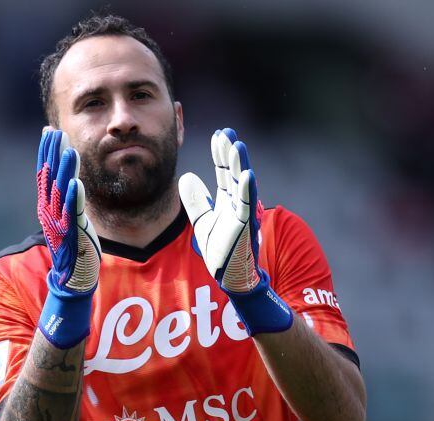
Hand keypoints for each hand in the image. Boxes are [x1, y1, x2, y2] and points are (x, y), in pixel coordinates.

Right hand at [35, 128, 101, 347]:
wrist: (74, 280)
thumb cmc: (75, 248)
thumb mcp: (69, 218)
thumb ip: (67, 198)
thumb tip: (68, 176)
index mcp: (47, 206)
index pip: (44, 173)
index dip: (46, 152)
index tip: (50, 131)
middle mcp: (49, 213)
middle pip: (48, 178)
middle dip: (52, 154)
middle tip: (56, 132)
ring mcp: (59, 224)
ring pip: (59, 193)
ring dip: (64, 170)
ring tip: (69, 149)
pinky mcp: (72, 236)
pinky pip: (71, 214)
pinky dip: (73, 198)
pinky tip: (76, 182)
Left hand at [178, 128, 292, 333]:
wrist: (229, 275)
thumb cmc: (221, 250)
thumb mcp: (202, 220)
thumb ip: (196, 200)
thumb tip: (186, 177)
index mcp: (229, 201)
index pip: (225, 172)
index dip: (221, 154)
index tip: (218, 135)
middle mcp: (238, 203)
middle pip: (235, 173)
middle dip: (231, 153)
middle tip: (227, 132)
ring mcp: (243, 213)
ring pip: (244, 184)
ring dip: (241, 165)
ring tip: (238, 145)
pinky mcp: (245, 226)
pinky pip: (248, 205)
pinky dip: (247, 190)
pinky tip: (248, 174)